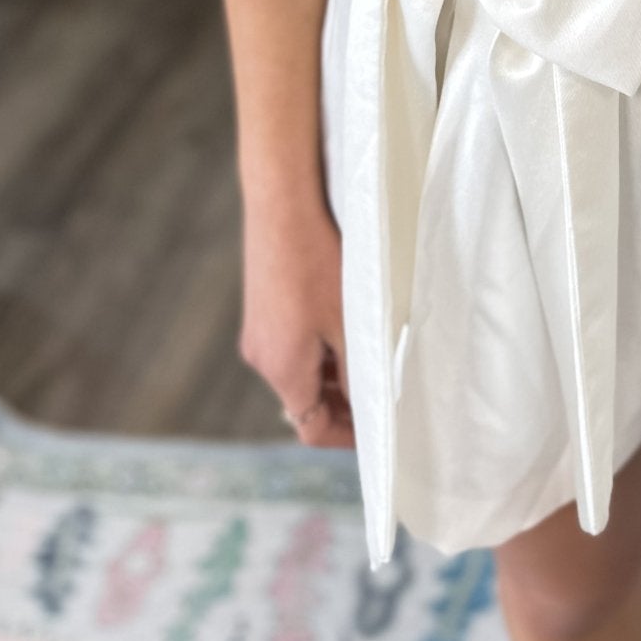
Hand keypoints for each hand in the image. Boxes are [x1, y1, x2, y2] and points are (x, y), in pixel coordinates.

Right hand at [240, 197, 354, 447]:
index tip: (377, 433)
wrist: (281, 203)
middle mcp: (261, 357)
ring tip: (369, 357)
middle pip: (305, 400)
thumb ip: (356, 371)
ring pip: (299, 371)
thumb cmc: (317, 262)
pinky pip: (291, 345)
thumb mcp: (348, 322)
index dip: (346, 436)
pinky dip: (318, 349)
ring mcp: (258, 331)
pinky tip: (345, 324)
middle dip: (343, 404)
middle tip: (382, 396)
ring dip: (332, 373)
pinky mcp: (261, 308)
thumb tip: (368, 407)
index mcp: (282, 370)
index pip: (311, 427)